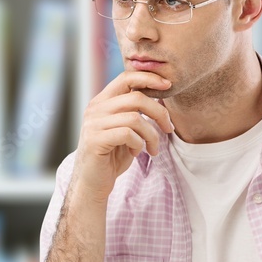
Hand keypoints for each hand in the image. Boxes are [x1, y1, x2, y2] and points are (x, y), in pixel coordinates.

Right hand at [70, 71, 174, 203]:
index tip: (168, 86)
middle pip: (136, 97)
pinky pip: (128, 134)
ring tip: (153, 148)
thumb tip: (160, 95)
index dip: (149, 78)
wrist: (92, 183)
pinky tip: (136, 153)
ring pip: (135, 118)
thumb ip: (135, 112)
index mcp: (102, 101)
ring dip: (151, 135)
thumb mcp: (126, 129)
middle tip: (168, 129)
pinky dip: (139, 144)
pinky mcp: (95, 140)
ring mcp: (93, 123)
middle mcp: (95, 108)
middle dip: (159, 113)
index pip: (126, 77)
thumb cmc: (112, 156)